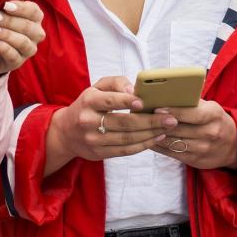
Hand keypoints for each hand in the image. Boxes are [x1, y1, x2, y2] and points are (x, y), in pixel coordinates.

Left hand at [0, 0, 45, 75]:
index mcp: (32, 16)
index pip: (34, 11)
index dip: (21, 8)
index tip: (6, 5)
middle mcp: (35, 33)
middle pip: (29, 27)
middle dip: (10, 21)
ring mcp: (28, 49)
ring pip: (23, 42)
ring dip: (6, 34)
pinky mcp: (18, 62)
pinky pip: (14, 56)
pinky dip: (3, 47)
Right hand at [45, 77, 175, 170]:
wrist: (66, 132)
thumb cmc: (88, 105)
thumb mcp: (97, 88)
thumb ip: (116, 83)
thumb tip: (134, 90)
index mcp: (88, 101)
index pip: (109, 101)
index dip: (126, 101)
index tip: (143, 102)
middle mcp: (88, 121)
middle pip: (123, 122)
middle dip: (150, 121)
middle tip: (170, 118)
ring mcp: (93, 140)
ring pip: (127, 138)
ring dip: (151, 134)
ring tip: (168, 128)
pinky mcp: (99, 153)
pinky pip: (125, 151)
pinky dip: (143, 145)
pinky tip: (156, 137)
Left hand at [152, 99, 236, 170]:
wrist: (233, 145)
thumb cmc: (215, 120)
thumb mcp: (210, 107)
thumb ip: (192, 102)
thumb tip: (166, 94)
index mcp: (214, 115)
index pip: (193, 114)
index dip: (174, 112)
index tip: (157, 108)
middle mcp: (211, 133)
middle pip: (180, 129)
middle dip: (160, 124)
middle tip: (143, 118)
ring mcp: (204, 149)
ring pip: (174, 142)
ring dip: (157, 136)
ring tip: (144, 128)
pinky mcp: (196, 161)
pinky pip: (173, 154)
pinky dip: (160, 146)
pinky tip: (150, 139)